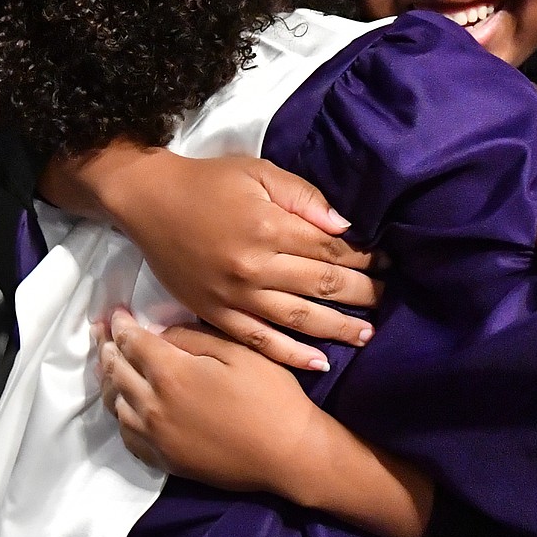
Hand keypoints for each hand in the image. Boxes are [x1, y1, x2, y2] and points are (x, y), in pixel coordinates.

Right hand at [47, 145, 378, 370]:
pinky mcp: (215, 313)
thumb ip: (304, 198)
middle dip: (360, 293)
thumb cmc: (209, 182)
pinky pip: (259, 341)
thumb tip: (344, 227)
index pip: (329, 250)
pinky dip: (291, 355)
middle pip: (320, 285)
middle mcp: (254, 266)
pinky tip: (319, 363)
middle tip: (386, 300)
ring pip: (297, 318)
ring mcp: (234, 295)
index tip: (386, 264)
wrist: (149, 201)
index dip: (363, 258)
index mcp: (268, 227)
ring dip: (336, 328)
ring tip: (366, 335)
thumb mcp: (259, 174)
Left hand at [100, 309, 323, 495]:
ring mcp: (155, 436)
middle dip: (107, 347)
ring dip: (109, 381)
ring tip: (108, 366)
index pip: (133, 343)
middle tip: (101, 333)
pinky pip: (127, 435)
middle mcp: (153, 405)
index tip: (116, 314)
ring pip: (115, 404)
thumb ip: (195, 338)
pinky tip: (125, 406)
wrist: (287, 454)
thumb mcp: (240, 353)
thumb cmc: (271, 397)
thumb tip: (162, 333)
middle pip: (116, 371)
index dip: (122, 325)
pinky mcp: (163, 459)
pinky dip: (121, 414)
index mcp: (171, 374)